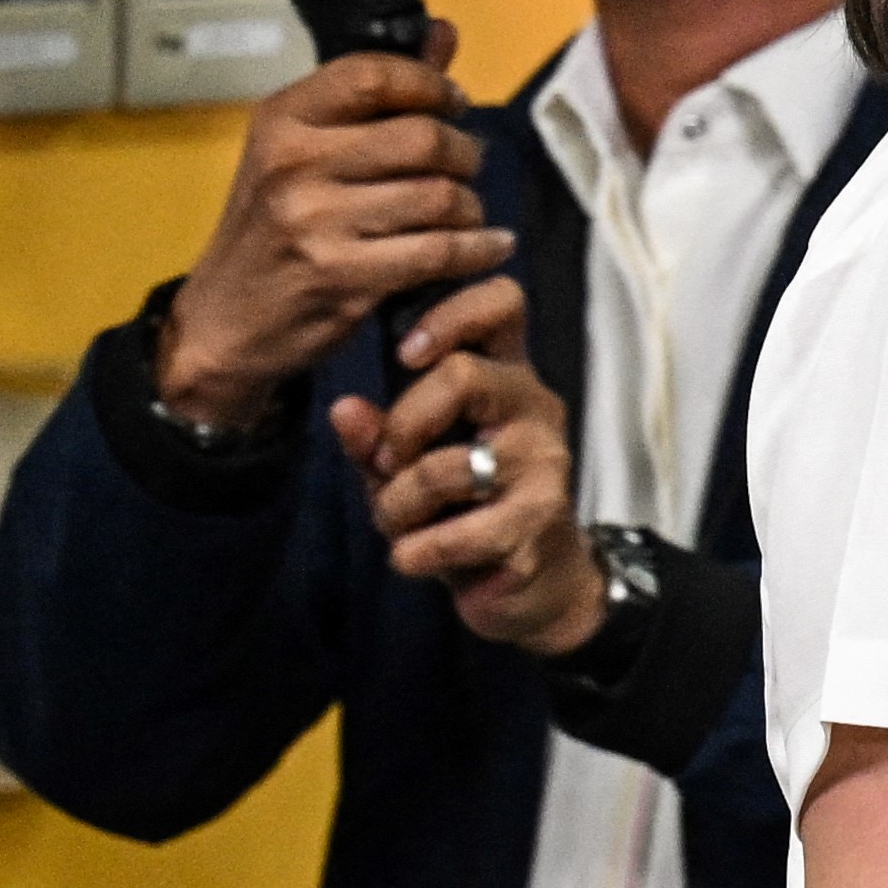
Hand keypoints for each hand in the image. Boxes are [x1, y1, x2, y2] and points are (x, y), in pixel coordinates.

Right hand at [158, 40, 503, 427]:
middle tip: (466, 165)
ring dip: (470, 206)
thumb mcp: (301, 153)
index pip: (374, 75)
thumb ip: (375, 96)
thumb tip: (444, 33)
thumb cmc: (273, 231)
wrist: (224, 321)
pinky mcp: (343, 277)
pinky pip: (439, 252)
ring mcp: (316, 221)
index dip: (430, 84)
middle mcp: (294, 164)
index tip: (454, 102)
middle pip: (421, 137)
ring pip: (438, 195)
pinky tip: (488, 247)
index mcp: (282, 120)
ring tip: (467, 212)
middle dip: (462, 151)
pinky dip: (477, 250)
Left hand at [331, 274, 606, 655]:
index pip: (502, 301)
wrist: (535, 586)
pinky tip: (411, 559)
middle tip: (385, 465)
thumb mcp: (409, 465)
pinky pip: (460, 533)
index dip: (451, 313)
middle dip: (402, 426)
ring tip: (396, 526)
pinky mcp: (540, 522)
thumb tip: (343, 410)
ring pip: (450, 465)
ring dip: (400, 504)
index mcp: (506, 373)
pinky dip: (418, 552)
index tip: (405, 352)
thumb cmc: (466, 507)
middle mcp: (534, 407)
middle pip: (464, 375)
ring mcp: (544, 464)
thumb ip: (376, 437)